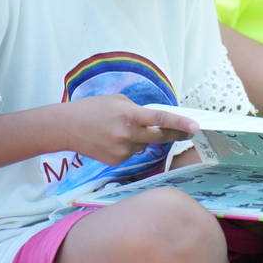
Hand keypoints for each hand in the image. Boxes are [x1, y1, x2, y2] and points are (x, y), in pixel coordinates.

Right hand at [60, 95, 199, 165]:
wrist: (66, 127)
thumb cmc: (92, 109)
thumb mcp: (118, 101)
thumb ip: (139, 111)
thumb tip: (156, 121)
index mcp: (129, 114)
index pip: (160, 119)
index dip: (179, 123)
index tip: (196, 127)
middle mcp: (128, 134)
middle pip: (160, 137)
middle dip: (176, 134)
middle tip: (188, 131)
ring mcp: (122, 150)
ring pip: (144, 145)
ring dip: (140, 138)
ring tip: (117, 129)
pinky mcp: (116, 161)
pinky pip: (132, 153)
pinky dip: (128, 146)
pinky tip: (111, 140)